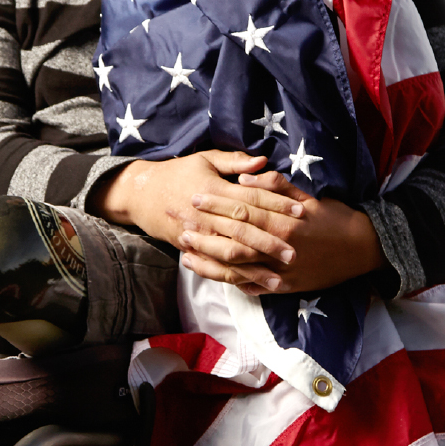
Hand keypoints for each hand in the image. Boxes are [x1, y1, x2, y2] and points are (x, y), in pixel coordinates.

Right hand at [88, 151, 303, 280]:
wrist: (143, 194)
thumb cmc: (178, 172)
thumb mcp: (205, 159)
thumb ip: (235, 162)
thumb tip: (263, 161)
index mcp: (214, 189)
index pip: (252, 198)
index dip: (277, 204)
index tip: (301, 210)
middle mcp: (207, 214)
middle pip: (244, 230)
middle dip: (271, 242)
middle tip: (296, 252)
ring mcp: (199, 234)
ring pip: (231, 254)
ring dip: (256, 267)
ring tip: (280, 278)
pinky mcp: (192, 249)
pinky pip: (215, 267)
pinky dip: (234, 277)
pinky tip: (252, 285)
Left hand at [179, 168, 385, 294]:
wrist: (364, 249)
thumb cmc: (334, 218)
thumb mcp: (307, 196)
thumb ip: (274, 186)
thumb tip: (243, 178)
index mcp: (284, 222)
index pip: (242, 211)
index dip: (216, 204)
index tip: (195, 197)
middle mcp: (280, 249)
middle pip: (234, 239)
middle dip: (205, 230)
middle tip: (180, 222)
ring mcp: (282, 272)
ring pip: (237, 267)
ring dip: (208, 259)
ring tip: (184, 252)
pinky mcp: (285, 288)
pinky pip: (252, 286)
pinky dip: (230, 281)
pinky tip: (210, 274)